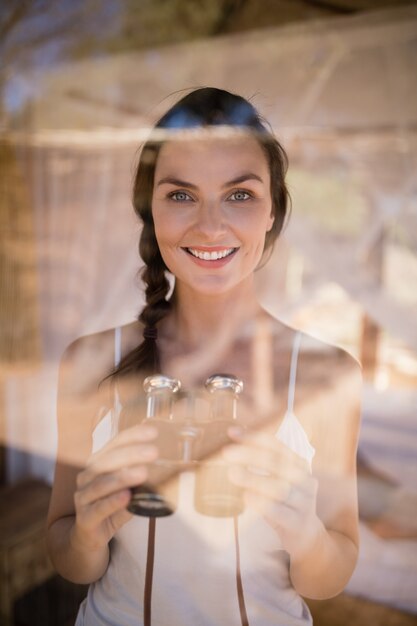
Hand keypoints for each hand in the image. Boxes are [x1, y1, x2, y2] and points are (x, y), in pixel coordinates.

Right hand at [71, 425, 157, 552]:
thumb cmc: (111, 506)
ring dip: (123, 477)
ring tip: (143, 473)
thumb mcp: (128, 488)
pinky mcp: (85, 519)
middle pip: (107, 461)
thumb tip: (174, 467)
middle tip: (154, 452)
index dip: (133, 436)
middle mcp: (87, 477)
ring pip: (102, 484)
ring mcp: (83, 498)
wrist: (88, 538)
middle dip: (131, 454)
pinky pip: (98, 509)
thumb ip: (142, 477)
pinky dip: (113, 502)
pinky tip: (127, 497)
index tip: (153, 432)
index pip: (115, 444)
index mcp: (98, 463)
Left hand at [223, 428, 322, 560]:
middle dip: (251, 455)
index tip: (232, 432)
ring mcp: (304, 503)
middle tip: (226, 452)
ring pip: (279, 488)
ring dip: (254, 478)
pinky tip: (247, 497)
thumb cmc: (286, 502)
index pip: (277, 446)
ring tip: (232, 473)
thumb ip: (262, 461)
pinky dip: (262, 503)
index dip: (255, 437)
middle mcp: (305, 480)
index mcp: (300, 465)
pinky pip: (280, 512)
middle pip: (278, 464)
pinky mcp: (298, 523)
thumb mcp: (279, 479)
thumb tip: (233, 438)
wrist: (307, 535)